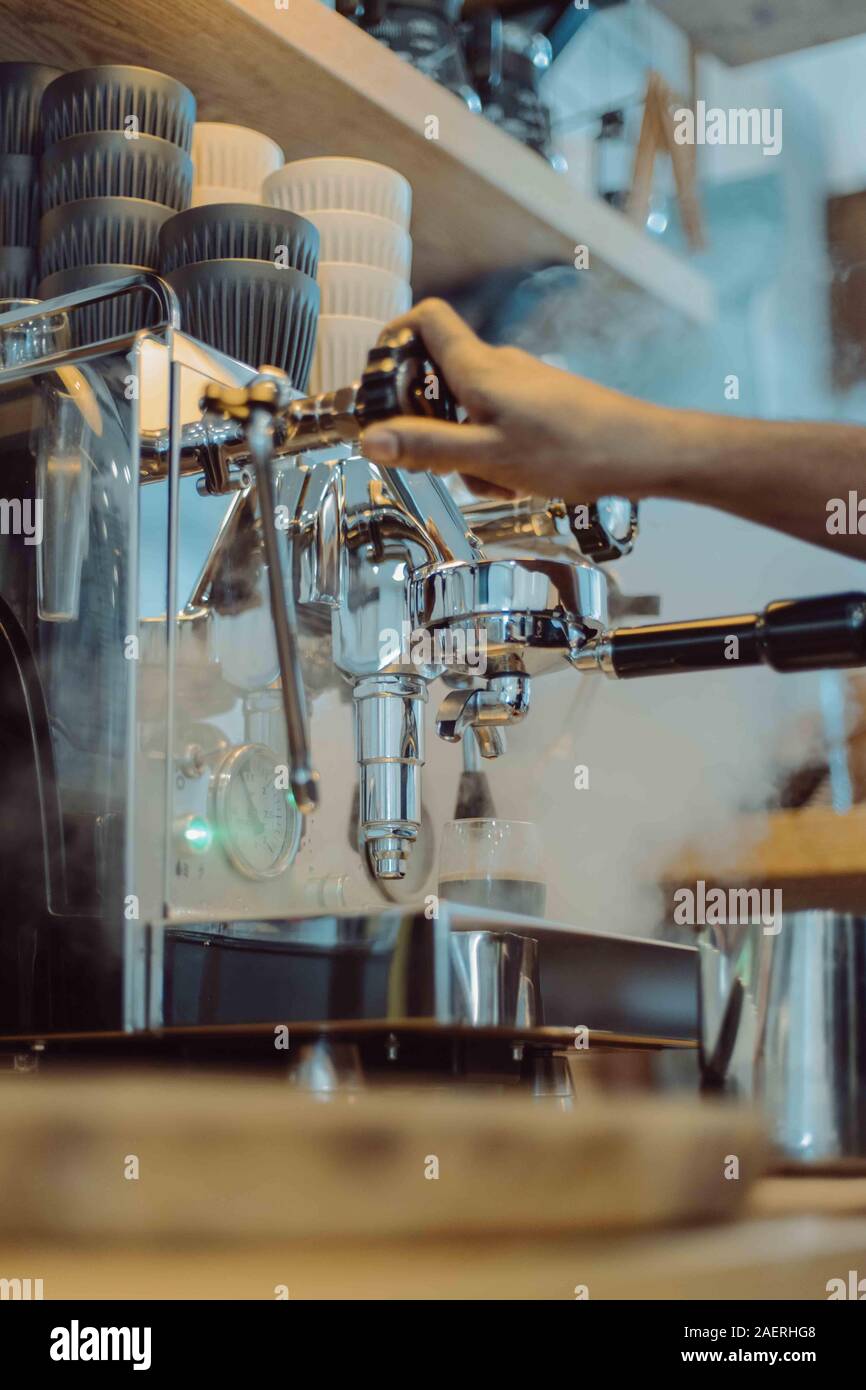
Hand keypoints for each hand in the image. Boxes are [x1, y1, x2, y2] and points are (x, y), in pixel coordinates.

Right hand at [359, 298, 680, 502]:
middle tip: (442, 463)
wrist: (642, 452)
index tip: (379, 376)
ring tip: (496, 481)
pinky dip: (496, 454)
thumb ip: (426, 447)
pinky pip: (498, 424)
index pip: (425, 319)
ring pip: (470, 412)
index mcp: (478, 368)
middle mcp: (499, 366)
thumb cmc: (574, 450)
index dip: (394, 338)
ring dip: (469, 451)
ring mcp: (522, 384)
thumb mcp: (488, 456)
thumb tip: (369, 439)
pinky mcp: (541, 404)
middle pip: (440, 380)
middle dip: (432, 426)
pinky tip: (519, 480)